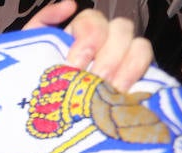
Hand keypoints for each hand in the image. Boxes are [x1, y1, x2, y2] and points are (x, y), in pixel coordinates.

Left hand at [28, 1, 154, 92]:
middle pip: (122, 29)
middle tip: (94, 79)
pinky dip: (138, 78)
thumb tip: (69, 5)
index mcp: (82, 31)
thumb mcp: (31, 51)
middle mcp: (107, 39)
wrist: (41, 112)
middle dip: (108, 56)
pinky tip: (124, 92)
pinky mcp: (137, 78)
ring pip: (141, 47)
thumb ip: (43, 23)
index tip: (74, 66)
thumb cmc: (37, 79)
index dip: (89, 39)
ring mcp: (125, 57)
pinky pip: (150, 70)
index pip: (95, 20)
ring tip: (111, 90)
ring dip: (128, 68)